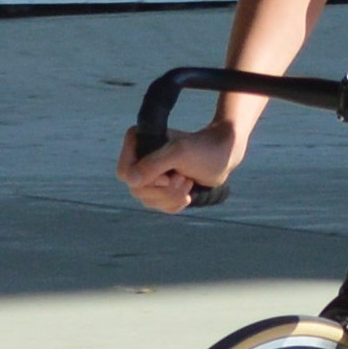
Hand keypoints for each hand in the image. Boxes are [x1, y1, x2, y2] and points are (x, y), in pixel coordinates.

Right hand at [117, 121, 240, 213]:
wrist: (223, 155)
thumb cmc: (203, 149)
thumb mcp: (179, 154)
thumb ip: (154, 164)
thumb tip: (130, 181)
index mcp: (136, 142)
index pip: (125, 172)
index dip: (146, 180)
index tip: (167, 176)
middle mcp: (138, 159)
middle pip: (137, 190)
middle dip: (165, 190)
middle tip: (185, 179)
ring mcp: (148, 175)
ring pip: (147, 201)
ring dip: (172, 197)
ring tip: (189, 182)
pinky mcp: (159, 188)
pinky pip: (158, 206)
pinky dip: (174, 204)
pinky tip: (188, 194)